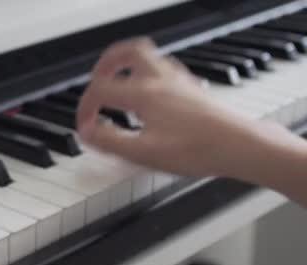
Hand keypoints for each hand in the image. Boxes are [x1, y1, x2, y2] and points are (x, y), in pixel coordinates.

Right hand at [76, 37, 285, 178]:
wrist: (239, 146)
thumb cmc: (196, 149)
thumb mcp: (143, 152)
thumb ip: (109, 141)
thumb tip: (86, 133)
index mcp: (143, 93)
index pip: (101, 90)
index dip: (85, 107)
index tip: (84, 126)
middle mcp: (160, 80)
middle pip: (128, 52)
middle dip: (107, 63)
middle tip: (96, 77)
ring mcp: (178, 81)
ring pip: (148, 56)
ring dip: (127, 64)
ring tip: (119, 80)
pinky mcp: (191, 88)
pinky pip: (164, 68)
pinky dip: (147, 73)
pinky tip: (149, 93)